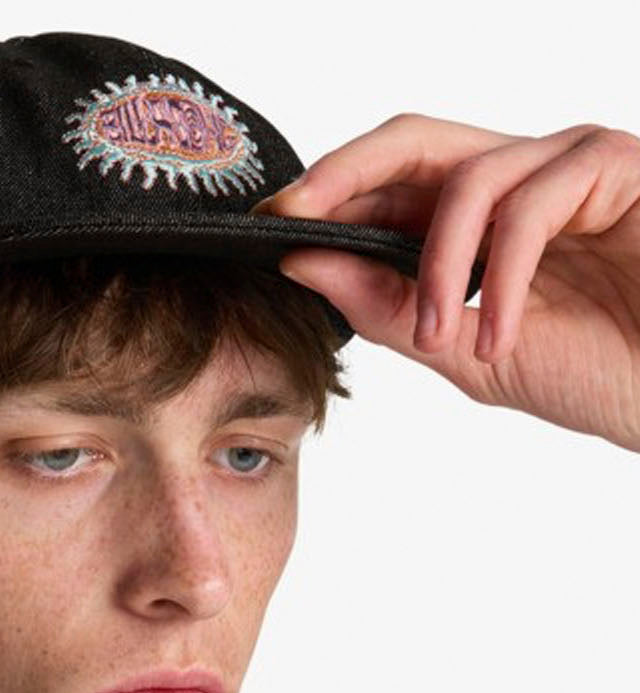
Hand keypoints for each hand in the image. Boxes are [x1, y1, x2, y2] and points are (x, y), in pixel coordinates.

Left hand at [252, 115, 639, 452]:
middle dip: (343, 177)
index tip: (267, 228)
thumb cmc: (591, 371)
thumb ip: (388, 307)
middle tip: (293, 221)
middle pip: (414, 141)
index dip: (327, 194)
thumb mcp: (463, 350)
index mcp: (481, 218)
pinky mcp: (617, 169)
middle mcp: (522, 175)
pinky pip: (532, 206)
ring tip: (436, 336)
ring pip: (468, 180)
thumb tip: (304, 262)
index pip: (390, 181)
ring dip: (435, 266)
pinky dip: (502, 279)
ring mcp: (570, 165)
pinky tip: (497, 340)